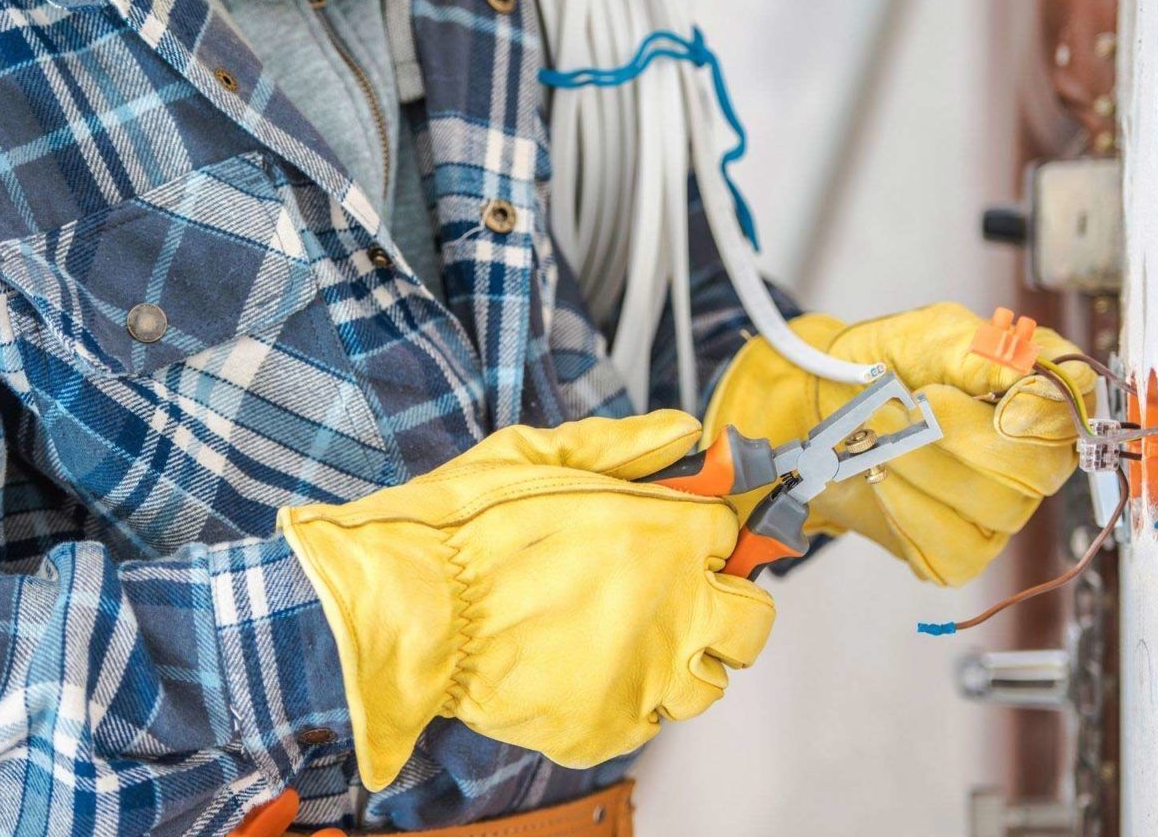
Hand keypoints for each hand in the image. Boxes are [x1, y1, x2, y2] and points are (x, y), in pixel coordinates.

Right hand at [279, 411, 774, 789]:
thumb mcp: (540, 455)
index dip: (705, 537)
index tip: (687, 540)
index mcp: (669, 534)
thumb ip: (622, 445)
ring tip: (628, 642)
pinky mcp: (610, 726)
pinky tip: (589, 674)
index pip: (732, 535)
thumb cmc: (463, 531)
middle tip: (680, 598)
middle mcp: (675, 607)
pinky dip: (628, 704)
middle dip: (725, 606)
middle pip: (751, 621)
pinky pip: (650, 724)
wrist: (406, 607)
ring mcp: (647, 674)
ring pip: (708, 683)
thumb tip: (681, 432)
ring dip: (682, 662)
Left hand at [705, 302, 1095, 585]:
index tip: (995, 398)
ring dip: (921, 467)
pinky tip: (882, 481)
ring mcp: (1000, 510)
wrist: (824, 410)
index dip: (1039, 408)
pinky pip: (955, 550)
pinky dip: (908, 512)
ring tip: (879, 436)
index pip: (1072, 410)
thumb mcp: (928, 335)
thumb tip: (1027, 368)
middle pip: (1034, 469)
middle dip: (957, 436)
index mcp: (1036, 396)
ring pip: (993, 508)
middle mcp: (1031, 459)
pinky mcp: (961, 551)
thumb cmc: (884, 367)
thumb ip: (979, 347)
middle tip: (903, 407)